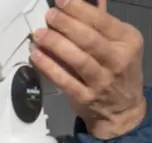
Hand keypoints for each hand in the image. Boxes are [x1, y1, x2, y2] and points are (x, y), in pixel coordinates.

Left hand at [31, 0, 145, 138]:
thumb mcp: (119, 44)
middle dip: (65, 25)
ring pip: (77, 59)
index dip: (79, 10)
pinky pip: (64, 80)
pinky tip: (36, 55)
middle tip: (48, 16)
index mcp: (127, 41)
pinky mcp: (85, 97)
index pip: (102, 22)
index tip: (60, 1)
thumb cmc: (117, 70)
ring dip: (55, 44)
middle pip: (89, 39)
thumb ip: (103, 23)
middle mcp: (117, 60)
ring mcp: (102, 81)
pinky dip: (49, 67)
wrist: (122, 110)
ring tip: (39, 34)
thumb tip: (91, 0)